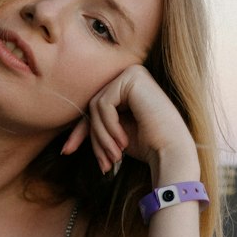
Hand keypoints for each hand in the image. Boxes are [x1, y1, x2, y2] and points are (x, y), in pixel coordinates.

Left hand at [59, 64, 198, 176]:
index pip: (95, 108)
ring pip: (96, 105)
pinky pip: (104, 104)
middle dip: (94, 137)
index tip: (66, 152)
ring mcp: (132, 74)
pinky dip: (109, 127)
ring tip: (114, 156)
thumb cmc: (148, 146)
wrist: (172, 152)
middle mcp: (130, 75)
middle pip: (93, 106)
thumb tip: (64, 144)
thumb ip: (95, 127)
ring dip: (101, 136)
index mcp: (128, 87)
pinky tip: (123, 141)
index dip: (81, 132)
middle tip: (104, 163)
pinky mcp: (132, 78)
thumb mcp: (113, 135)